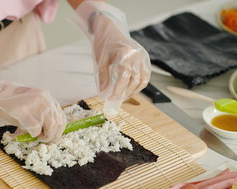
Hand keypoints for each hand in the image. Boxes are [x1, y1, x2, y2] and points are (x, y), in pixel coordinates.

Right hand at [0, 63, 66, 141]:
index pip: (61, 115)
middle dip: (54, 136)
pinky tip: (24, 132)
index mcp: (46, 96)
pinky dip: (32, 134)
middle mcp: (44, 99)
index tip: (54, 136)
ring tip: (38, 138)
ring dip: (45, 137)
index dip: (59, 129)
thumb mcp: (30, 100)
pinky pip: (36, 130)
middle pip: (58, 123)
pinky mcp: (25, 113)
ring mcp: (35, 105)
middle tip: (46, 141)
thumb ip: (41, 110)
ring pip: (51, 128)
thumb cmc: (9, 100)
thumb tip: (49, 129)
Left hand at [70, 1, 150, 115]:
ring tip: (122, 96)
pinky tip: (130, 90)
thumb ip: (103, 76)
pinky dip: (139, 85)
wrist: (110, 30)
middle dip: (125, 92)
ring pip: (142, 80)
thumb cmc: (104, 44)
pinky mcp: (145, 59)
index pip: (124, 76)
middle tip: (115, 100)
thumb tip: (104, 92)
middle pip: (134, 80)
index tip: (112, 99)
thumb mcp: (101, 60)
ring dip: (133, 90)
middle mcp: (137, 56)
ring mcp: (143, 57)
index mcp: (126, 54)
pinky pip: (145, 76)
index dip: (118, 90)